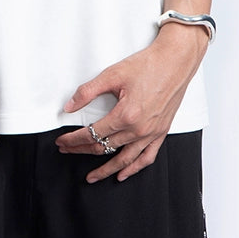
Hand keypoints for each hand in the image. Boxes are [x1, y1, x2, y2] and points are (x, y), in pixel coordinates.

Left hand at [54, 25, 208, 182]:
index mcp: (125, 116)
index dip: (73, 140)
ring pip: (124, 159)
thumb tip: (70, 106)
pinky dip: (133, 168)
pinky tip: (123, 174)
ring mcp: (151, 133)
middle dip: (82, 150)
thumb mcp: (112, 74)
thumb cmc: (148, 65)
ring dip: (106, 169)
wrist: (175, 61)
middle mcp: (139, 129)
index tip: (63, 142)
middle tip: (68, 151)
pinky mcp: (161, 132)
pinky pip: (146, 157)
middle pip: (104, 147)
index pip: (92, 134)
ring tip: (92, 176)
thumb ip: (88, 92)